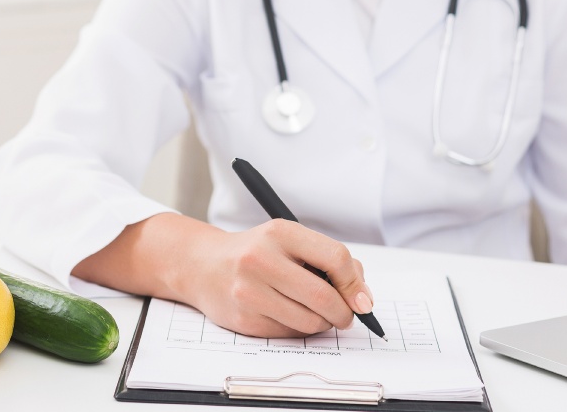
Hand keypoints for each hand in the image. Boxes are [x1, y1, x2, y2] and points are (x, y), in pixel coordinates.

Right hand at [179, 217, 373, 337]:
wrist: (204, 266)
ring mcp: (249, 291)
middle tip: (346, 316)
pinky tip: (289, 315)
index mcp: (280, 233)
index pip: (335, 258)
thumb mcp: (289, 241)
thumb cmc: (256, 253)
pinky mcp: (243, 319)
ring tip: (316, 314)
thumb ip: (328, 260)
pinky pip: (289, 334)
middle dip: (344, 312)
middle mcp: (261, 259)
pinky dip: (299, 330)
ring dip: (323, 324)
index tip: (362, 299)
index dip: (355, 283)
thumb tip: (362, 298)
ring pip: (309, 321)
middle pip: (323, 296)